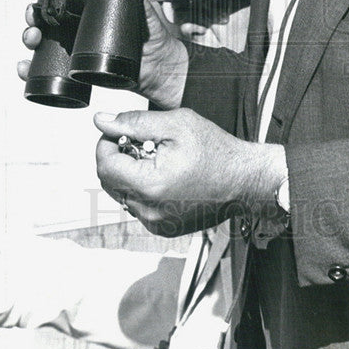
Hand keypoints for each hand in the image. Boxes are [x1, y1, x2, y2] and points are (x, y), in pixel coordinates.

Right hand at [17, 0, 188, 109]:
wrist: (157, 68)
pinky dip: (28, 68)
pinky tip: (24, 67)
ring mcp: (72, 46)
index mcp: (89, 7)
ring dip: (29, 37)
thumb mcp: (143, 9)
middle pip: (44, 15)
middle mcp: (77, 25)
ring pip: (40, 39)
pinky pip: (44, 67)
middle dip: (32, 13)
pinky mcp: (72, 68)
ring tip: (32, 38)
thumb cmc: (151, 35)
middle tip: (33, 15)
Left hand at [94, 109, 286, 235]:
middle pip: (109, 180)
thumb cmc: (217, 152)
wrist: (245, 180)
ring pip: (122, 193)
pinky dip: (143, 188)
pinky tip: (165, 175)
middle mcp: (149, 210)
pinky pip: (138, 205)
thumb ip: (135, 122)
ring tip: (158, 159)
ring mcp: (155, 222)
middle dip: (119, 157)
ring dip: (131, 173)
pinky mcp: (162, 227)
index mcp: (150, 185)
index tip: (122, 132)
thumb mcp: (177, 124)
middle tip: (144, 142)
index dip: (108, 142)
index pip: (104, 164)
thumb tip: (103, 121)